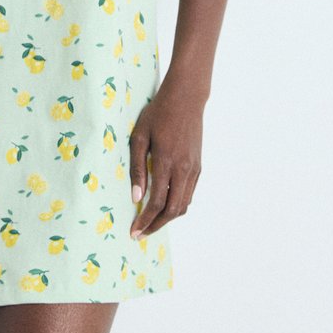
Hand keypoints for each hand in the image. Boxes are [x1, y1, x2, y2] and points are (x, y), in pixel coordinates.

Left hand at [128, 77, 204, 239]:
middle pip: (173, 210)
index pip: (157, 202)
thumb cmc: (158, 113)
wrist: (186, 98)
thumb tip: (135, 197)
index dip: (145, 220)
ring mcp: (194, 169)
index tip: (134, 231)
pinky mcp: (198, 166)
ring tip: (151, 222)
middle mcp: (184, 169)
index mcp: (167, 162)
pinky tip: (165, 205)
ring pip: (183, 205)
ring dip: (167, 218)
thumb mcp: (139, 136)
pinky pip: (189, 194)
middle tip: (141, 234)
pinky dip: (177, 205)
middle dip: (156, 226)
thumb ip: (137, 168)